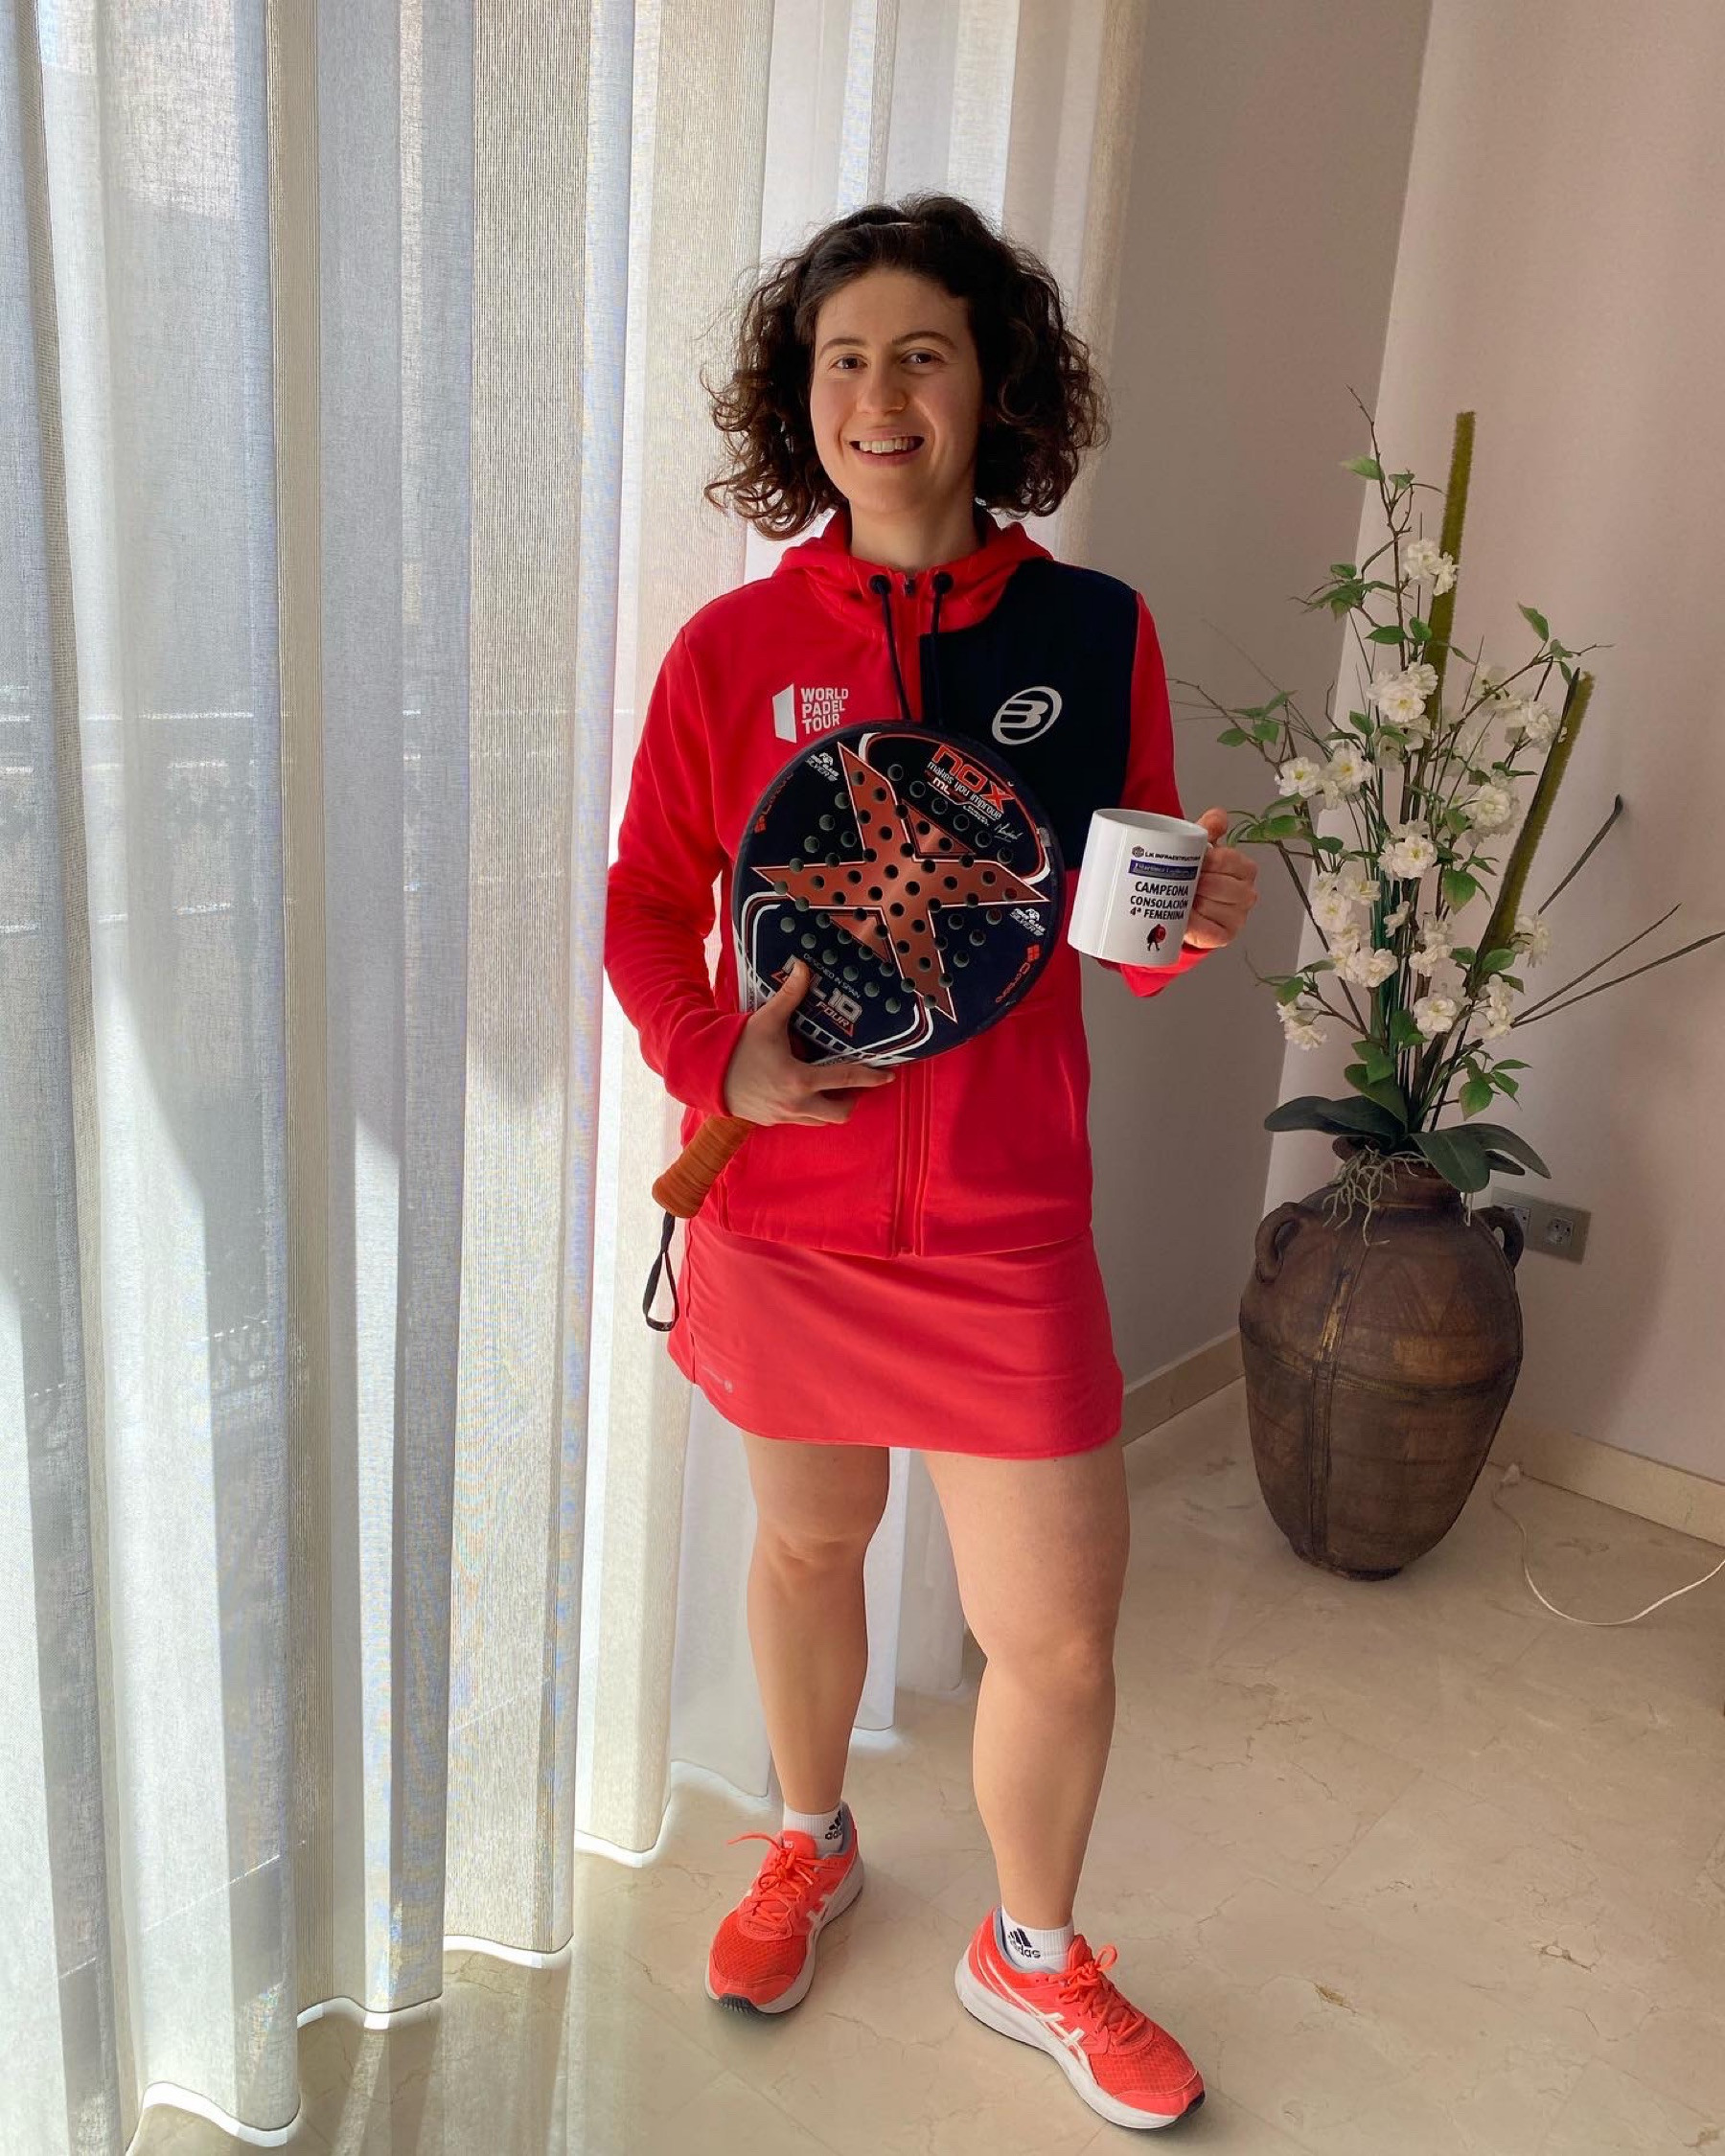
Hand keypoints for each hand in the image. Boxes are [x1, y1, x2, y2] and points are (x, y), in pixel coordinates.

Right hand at [722, 960, 897, 1125]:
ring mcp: (783, 1117)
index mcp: (800, 1080)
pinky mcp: (771, 1122)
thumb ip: (790, 995)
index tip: (889, 1076)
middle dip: (852, 1100)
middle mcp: (796, 1104)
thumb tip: (804, 966)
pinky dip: (809, 1109)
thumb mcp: (766, 1020)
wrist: (703, 1073)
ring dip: (829, 1106)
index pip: (847, 1079)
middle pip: (840, 1113)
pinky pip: (800, 1121)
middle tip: (853, 1084)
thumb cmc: (735, 1046)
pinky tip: (802, 1091)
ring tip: (829, 1087)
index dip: (871, 1077)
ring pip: (820, 1121)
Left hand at [1183, 807, 1259, 949]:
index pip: (1227, 859)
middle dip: (1195, 883)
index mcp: (1244, 868)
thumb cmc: (1200, 877)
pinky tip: (1182, 918)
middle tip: (1179, 881)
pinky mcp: (1225, 935)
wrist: (1192, 908)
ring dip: (1190, 903)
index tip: (1192, 862)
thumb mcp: (1202, 850)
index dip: (1206, 861)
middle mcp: (1246, 893)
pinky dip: (1191, 924)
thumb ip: (1208, 830)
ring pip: (1210, 907)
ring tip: (1177, 899)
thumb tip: (1218, 815)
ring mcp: (1238, 916)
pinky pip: (1206, 930)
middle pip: (1217, 885)